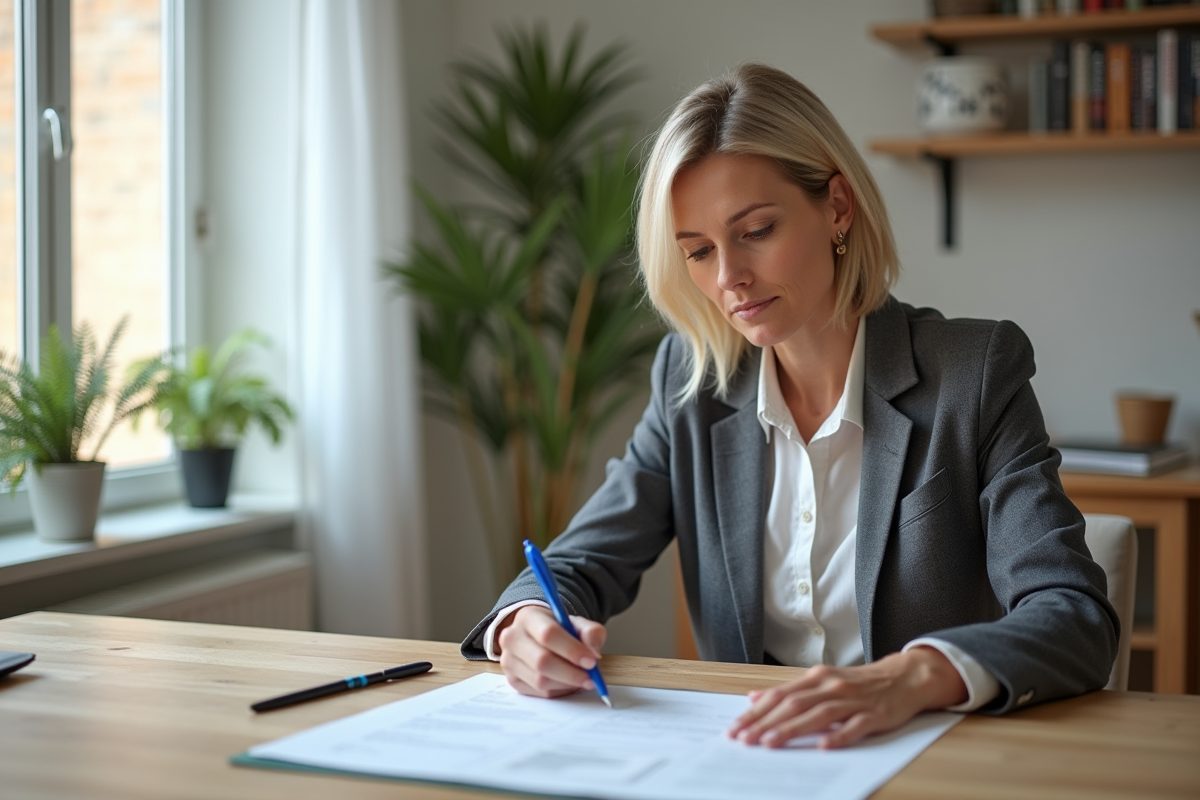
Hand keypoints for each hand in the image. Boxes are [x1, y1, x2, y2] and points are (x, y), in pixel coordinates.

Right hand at [495, 605, 606, 698]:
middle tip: (591, 678)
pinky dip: (558, 691)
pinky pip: (538, 692)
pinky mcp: (511, 680)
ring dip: (566, 684)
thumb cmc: (559, 629)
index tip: (591, 661)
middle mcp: (512, 638)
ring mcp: (508, 660)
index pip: (548, 634)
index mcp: (529, 617)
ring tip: (581, 679)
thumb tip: (593, 654)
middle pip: (541, 661)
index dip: (571, 650)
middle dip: (571, 673)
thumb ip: (591, 632)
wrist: (536, 636)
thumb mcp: (577, 623)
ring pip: (540, 681)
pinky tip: (567, 683)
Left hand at [727, 646, 967, 749]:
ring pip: (818, 714)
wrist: (904, 677)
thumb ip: (789, 690)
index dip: (756, 712)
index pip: (779, 695)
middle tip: (744, 739)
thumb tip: (754, 697)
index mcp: (816, 678)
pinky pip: (855, 726)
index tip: (735, 728)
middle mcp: (831, 686)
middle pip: (793, 704)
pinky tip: (825, 746)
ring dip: (792, 729)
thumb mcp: (822, 681)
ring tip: (770, 743)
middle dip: (766, 723)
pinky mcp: (875, 715)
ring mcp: (853, 700)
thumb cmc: (859, 683)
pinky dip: (839, 735)